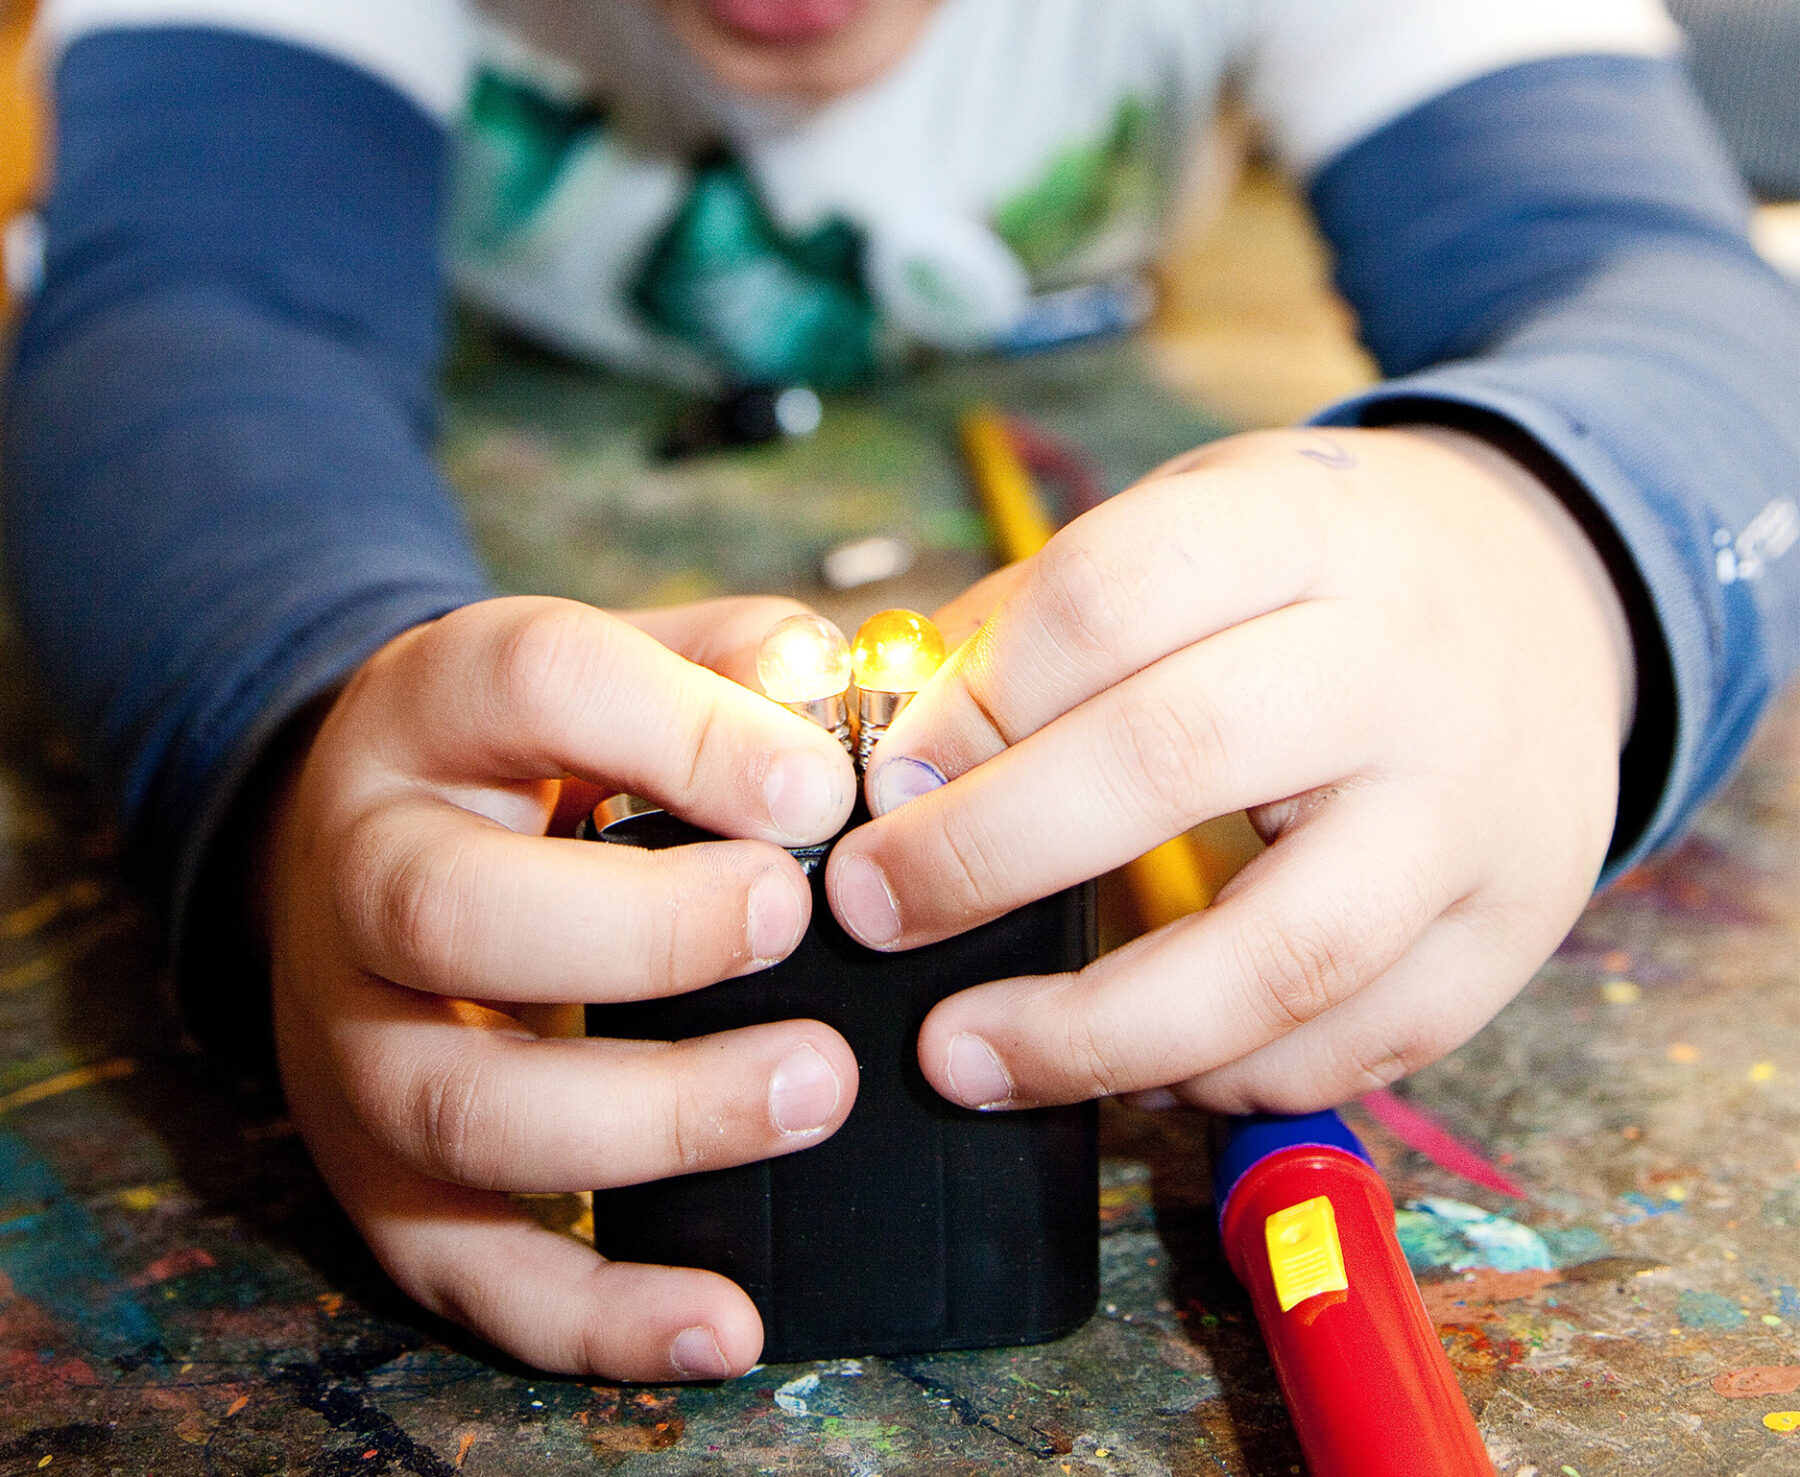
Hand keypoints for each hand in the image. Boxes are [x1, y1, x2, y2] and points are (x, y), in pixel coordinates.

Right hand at [263, 596, 858, 1379]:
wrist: (353, 846)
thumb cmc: (527, 757)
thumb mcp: (609, 665)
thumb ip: (730, 662)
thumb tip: (843, 709)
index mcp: (433, 709)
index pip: (535, 687)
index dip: (681, 732)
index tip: (823, 787)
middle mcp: (363, 873)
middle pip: (452, 911)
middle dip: (644, 932)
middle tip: (797, 919)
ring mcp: (352, 1040)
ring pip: (463, 1107)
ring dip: (649, 1119)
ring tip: (813, 1088)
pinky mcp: (378, 1177)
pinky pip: (471, 1268)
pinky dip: (597, 1318)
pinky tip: (727, 1321)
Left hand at [827, 426, 1634, 1112]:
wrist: (1546, 595)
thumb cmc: (1314, 572)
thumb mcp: (1192, 525)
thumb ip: (1037, 625)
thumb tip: (887, 757)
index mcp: (1304, 528)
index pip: (1116, 598)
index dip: (977, 699)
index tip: (881, 781)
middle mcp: (1404, 664)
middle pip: (1177, 760)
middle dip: (989, 852)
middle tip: (872, 912)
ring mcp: (1474, 811)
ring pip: (1281, 954)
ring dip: (1093, 1029)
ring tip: (964, 1054)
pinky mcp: (1514, 933)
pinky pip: (1352, 1046)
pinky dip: (1216, 1077)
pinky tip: (1123, 1065)